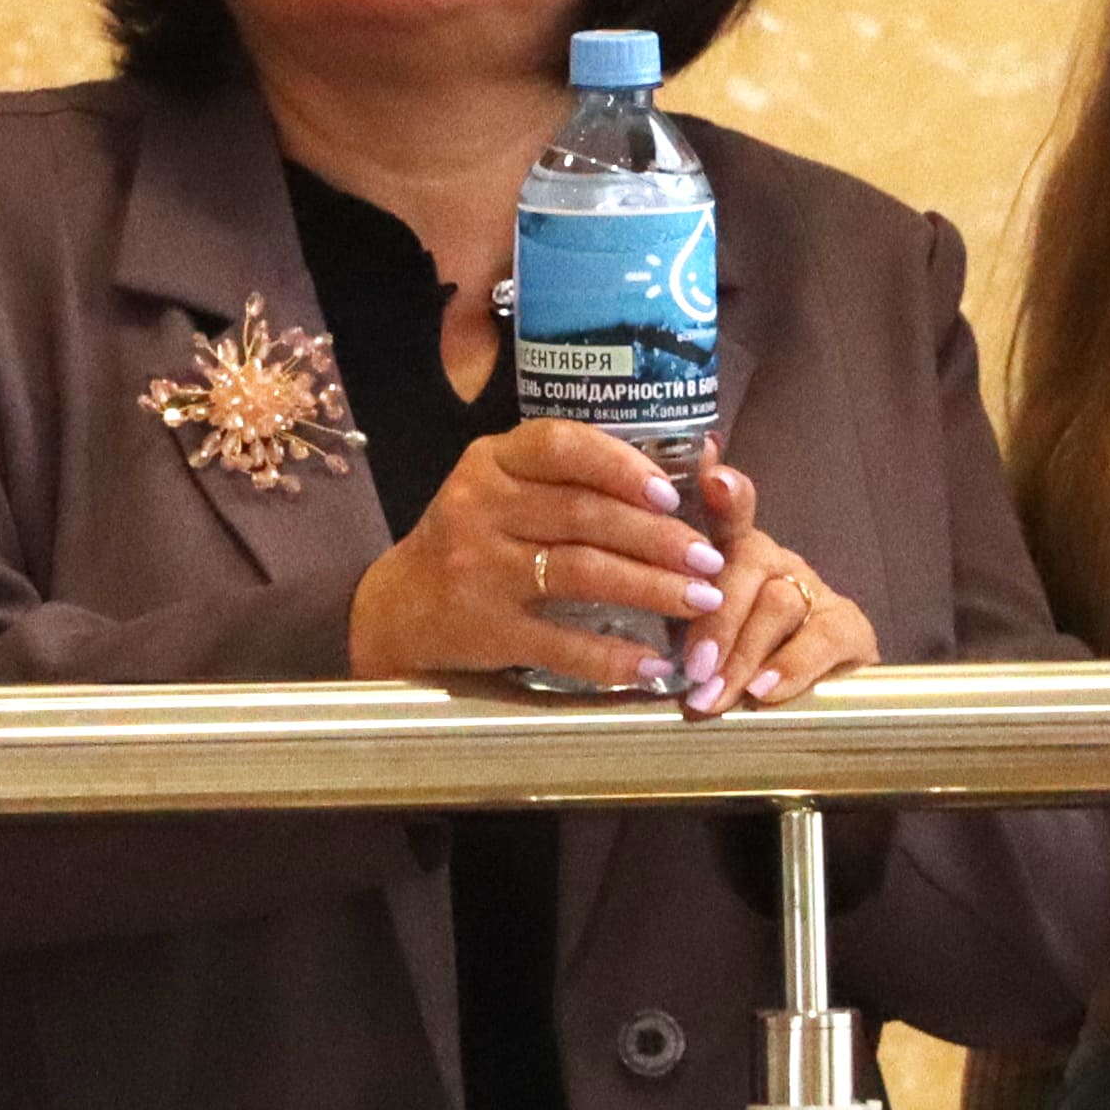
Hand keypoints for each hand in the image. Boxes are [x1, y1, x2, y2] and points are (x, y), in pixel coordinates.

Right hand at [348, 421, 728, 684]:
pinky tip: (653, 662)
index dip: (620, 466)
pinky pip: (561, 643)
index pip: (561, 447)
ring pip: (581, 572)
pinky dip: (612, 657)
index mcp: (492, 462)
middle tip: (710, 560)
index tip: (669, 493)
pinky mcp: (486, 629)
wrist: (399, 609)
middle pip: (585, 515)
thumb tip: (679, 473)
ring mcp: (480, 570)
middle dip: (659, 539)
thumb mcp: (503, 490)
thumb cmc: (475, 540)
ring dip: (651, 588)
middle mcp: (481, 507)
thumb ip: (570, 479)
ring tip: (702, 601)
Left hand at [670, 459, 879, 717]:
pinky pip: (824, 637)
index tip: (713, 476)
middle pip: (747, 564)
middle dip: (716, 620)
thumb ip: (667, 624)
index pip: (724, 513)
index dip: (723, 495)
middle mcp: (772, 560)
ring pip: (778, 602)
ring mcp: (812, 589)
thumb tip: (640, 651)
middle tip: (695, 668)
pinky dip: (791, 666)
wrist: (810, 694)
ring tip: (716, 694)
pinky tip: (765, 691)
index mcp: (727, 554)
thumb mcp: (684, 639)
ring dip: (743, 653)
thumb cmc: (726, 663)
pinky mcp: (849, 625)